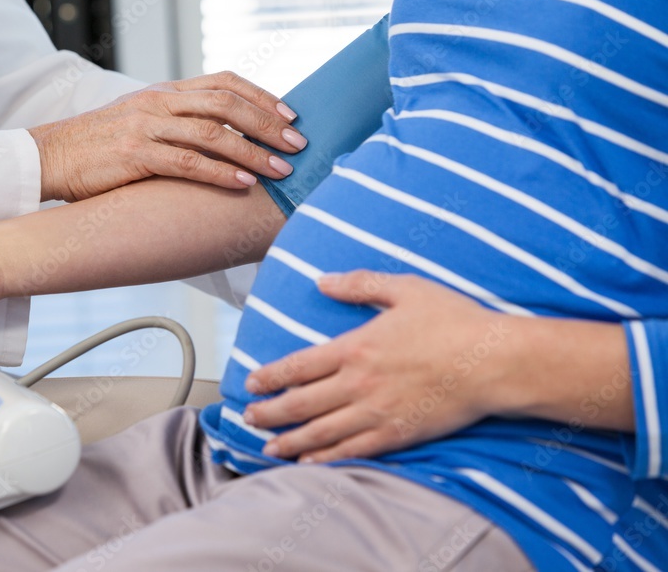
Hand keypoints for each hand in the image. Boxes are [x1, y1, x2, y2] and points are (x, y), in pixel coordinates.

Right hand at [29, 71, 304, 201]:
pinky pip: (186, 162)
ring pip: (212, 132)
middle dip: (267, 123)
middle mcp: (159, 102)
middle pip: (226, 103)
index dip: (261, 96)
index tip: (291, 115)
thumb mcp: (139, 122)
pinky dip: (219, 172)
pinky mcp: (134, 154)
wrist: (49, 157)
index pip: (223, 82)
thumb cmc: (98, 147)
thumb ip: (176, 123)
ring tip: (282, 170)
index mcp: (164, 91)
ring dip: (253, 151)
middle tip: (298, 144)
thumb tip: (221, 139)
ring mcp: (146, 126)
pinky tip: (243, 183)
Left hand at [243, 271, 512, 462]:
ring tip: (266, 448)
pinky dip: (325, 458)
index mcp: (356, 348)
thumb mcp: (405, 288)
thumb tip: (323, 281)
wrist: (494, 362)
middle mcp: (359, 383)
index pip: (298, 366)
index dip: (270, 376)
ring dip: (288, 441)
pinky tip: (308, 463)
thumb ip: (360, 284)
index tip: (251, 383)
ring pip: (320, 432)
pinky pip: (352, 451)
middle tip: (248, 418)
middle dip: (269, 413)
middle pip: (300, 404)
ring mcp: (376, 412)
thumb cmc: (454, 321)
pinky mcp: (397, 435)